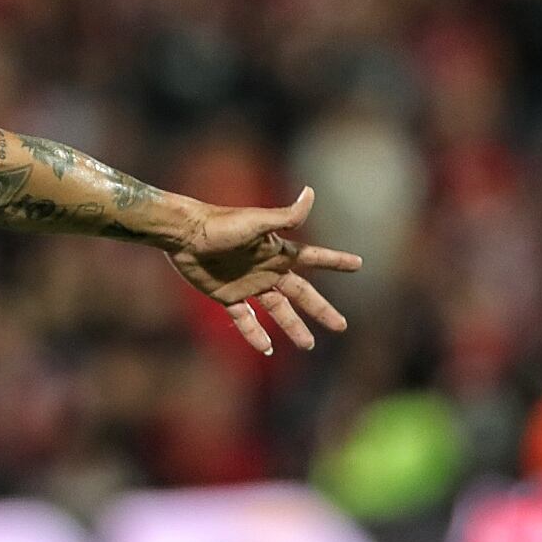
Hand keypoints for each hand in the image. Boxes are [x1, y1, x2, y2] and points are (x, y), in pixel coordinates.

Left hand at [166, 187, 361, 354]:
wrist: (184, 235)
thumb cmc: (220, 224)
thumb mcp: (256, 221)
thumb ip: (286, 216)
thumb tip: (311, 193)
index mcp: (277, 252)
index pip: (313, 258)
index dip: (335, 261)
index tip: (358, 264)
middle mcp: (267, 270)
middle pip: (301, 294)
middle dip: (321, 309)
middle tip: (341, 326)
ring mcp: (248, 285)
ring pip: (278, 311)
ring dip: (293, 326)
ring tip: (308, 345)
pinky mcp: (226, 296)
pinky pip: (245, 319)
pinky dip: (255, 333)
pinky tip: (267, 348)